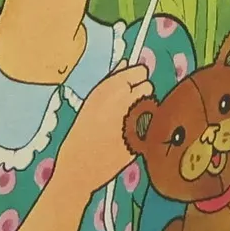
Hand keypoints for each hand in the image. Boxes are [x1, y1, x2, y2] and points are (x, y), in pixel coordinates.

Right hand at [55, 63, 152, 195]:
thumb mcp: (91, 102)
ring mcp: (134, 120)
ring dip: (144, 109)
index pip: (139, 71)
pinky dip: (144, 128)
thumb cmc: (81, 132)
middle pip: (148, 86)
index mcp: (108, 89)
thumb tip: (126, 63)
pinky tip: (129, 135)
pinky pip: (150, 125)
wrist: (79, 167)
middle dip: (140, 93)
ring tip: (126, 121)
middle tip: (127, 106)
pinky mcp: (142, 138)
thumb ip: (111, 81)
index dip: (136, 77)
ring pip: (151, 105)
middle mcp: (124, 101)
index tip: (130, 85)